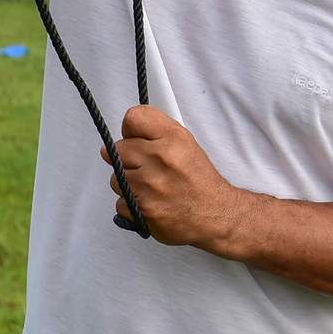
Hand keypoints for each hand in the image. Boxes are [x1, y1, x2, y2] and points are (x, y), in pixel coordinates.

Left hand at [102, 105, 252, 251]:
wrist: (216, 215)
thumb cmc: (199, 181)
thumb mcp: (184, 143)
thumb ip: (153, 132)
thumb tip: (116, 142)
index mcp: (173, 138)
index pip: (133, 118)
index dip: (131, 131)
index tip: (136, 140)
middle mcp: (162, 158)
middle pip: (118, 150)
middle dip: (129, 161)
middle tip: (149, 170)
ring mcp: (151, 185)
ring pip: (116, 179)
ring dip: (129, 185)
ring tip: (152, 189)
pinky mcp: (143, 209)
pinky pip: (120, 203)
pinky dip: (132, 206)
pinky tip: (151, 203)